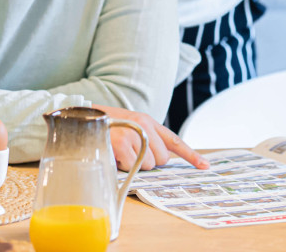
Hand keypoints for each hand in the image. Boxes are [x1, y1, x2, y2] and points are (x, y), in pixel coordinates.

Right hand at [92, 105, 208, 171]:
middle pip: (162, 159)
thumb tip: (159, 160)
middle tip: (130, 152)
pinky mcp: (122, 144)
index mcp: (148, 121)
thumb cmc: (105, 127)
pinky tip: (113, 153)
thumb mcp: (129, 127)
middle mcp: (144, 125)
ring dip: (134, 164)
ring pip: (148, 165)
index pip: (174, 140)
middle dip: (148, 161)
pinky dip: (122, 166)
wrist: (80, 118)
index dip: (191, 155)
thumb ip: (146, 139)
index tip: (205, 166)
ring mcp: (133, 134)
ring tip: (118, 150)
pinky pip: (132, 166)